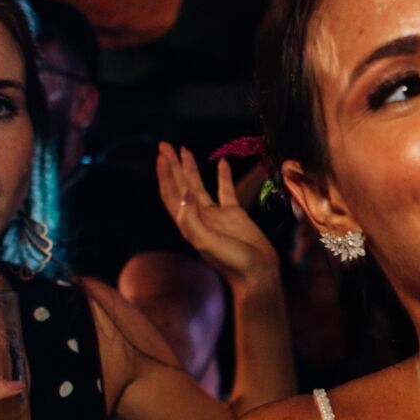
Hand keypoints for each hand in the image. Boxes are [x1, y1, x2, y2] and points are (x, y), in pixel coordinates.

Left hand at [157, 143, 281, 293]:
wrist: (257, 274)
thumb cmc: (232, 263)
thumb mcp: (207, 242)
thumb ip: (193, 219)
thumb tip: (186, 191)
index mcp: (188, 224)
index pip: (171, 194)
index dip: (165, 175)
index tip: (162, 156)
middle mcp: (199, 217)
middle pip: (181, 185)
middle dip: (172, 166)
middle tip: (165, 145)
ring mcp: (216, 215)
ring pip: (199, 185)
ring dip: (190, 168)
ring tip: (184, 150)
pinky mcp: (234, 214)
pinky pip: (225, 190)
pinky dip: (223, 176)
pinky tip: (222, 163)